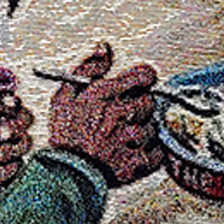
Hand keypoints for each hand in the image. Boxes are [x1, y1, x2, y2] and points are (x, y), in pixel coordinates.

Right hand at [46, 41, 163, 186]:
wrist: (65, 174)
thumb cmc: (64, 136)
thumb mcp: (65, 95)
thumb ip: (87, 68)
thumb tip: (104, 48)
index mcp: (105, 95)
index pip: (144, 75)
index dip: (145, 77)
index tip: (141, 82)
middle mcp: (121, 114)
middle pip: (150, 101)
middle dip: (140, 105)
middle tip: (125, 114)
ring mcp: (131, 139)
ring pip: (153, 126)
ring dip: (143, 129)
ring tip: (124, 135)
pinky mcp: (138, 162)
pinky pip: (158, 152)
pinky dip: (152, 151)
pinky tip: (133, 150)